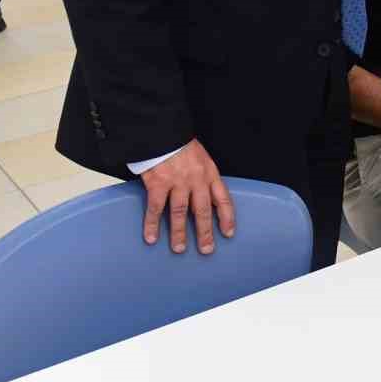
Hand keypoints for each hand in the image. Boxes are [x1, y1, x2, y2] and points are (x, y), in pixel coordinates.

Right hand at [139, 139, 234, 253]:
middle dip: (205, 232)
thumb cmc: (181, 146)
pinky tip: (151, 238)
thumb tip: (208, 197)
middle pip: (203, 210)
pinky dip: (152, 224)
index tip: (229, 233)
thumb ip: (205, 177)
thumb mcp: (202, 159)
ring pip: (180, 212)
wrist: (163, 131)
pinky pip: (155, 208)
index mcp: (210, 173)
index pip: (224, 199)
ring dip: (180, 233)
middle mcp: (196, 180)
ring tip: (180, 248)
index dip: (227, 217)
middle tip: (206, 250)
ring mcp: (177, 182)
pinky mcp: (158, 183)